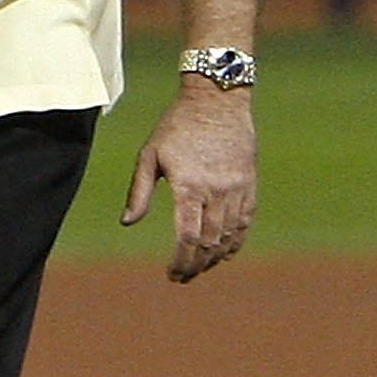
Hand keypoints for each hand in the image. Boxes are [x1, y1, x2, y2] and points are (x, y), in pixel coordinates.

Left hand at [122, 83, 256, 282]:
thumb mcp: (150, 154)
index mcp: (189, 185)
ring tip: (199, 268)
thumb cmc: (177, 125)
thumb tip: (128, 222)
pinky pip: (245, 222)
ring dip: (214, 258)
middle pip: (209, 243)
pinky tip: (224, 253)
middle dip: (195, 265)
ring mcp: (236, 189)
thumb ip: (140, 191)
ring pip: (229, 236)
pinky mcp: (249, 184)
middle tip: (183, 277)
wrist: (217, 99)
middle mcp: (216, 191)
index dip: (180, 260)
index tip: (172, 274)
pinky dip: (235, 242)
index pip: (188, 236)